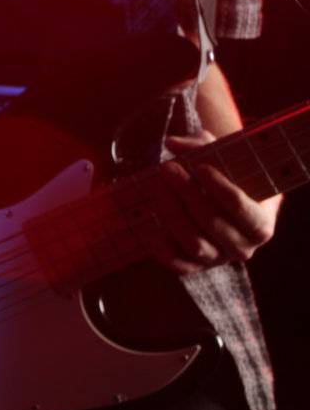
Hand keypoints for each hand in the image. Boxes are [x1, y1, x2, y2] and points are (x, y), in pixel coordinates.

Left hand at [150, 132, 279, 273]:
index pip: (242, 210)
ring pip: (193, 242)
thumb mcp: (223, 160)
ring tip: (156, 185)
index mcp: (260, 224)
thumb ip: (200, 147)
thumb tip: (172, 142)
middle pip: (212, 223)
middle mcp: (242, 247)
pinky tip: (149, 221)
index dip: (220, 188)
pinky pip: (176, 263)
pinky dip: (160, 246)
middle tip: (167, 168)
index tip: (199, 166)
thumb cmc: (226, 178)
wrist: (218, 205)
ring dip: (170, 212)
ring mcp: (217, 259)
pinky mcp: (193, 267)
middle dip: (187, 193)